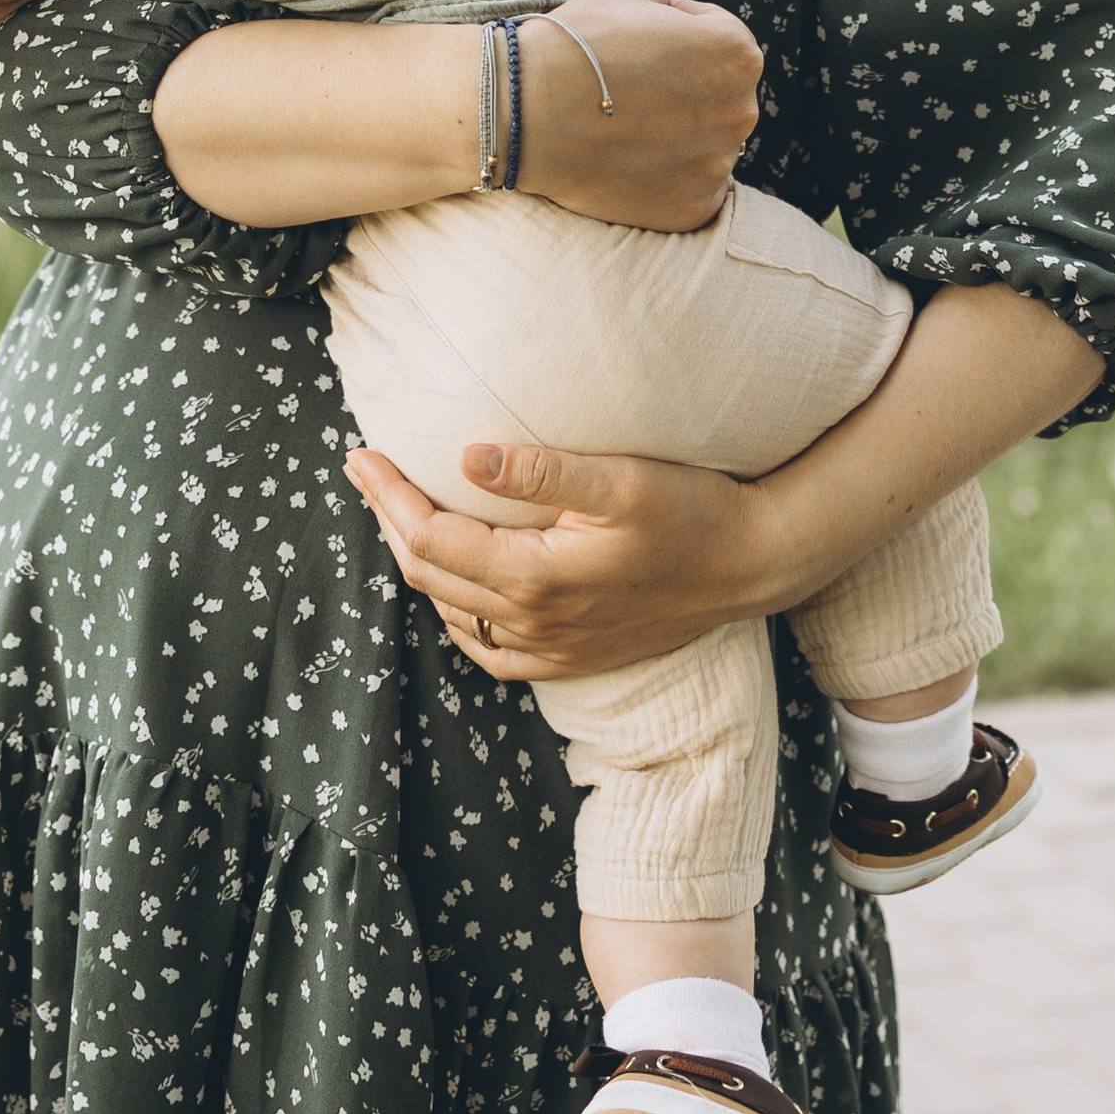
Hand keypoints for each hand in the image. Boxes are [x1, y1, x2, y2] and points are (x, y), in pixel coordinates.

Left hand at [346, 439, 783, 680]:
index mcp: (535, 577)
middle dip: (389, 522)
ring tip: (400, 515)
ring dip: (419, 565)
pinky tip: (457, 588)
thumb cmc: (693, 511)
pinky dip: (458, 614)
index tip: (360, 454)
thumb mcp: (621, 479)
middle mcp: (535, 624)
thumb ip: (542, 470)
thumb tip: (466, 457)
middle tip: (367, 474)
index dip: (386, 496)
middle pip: (430, 576)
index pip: (429, 538)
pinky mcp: (573, 659)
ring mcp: (553, 649)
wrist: (754, 564)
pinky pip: (491, 650)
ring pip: (454, 613)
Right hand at [517, 0, 762, 231]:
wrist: (523, 109)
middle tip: (633, 88)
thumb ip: (664, 4)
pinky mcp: (692, 208)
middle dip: (684, 88)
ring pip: (706, 145)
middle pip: (719, 96)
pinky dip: (664, 178)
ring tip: (625, 127)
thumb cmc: (573, 44)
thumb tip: (671, 16)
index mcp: (736, 53)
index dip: (678, 32)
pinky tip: (626, 159)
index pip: (719, 36)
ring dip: (677, 135)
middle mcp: (740, 111)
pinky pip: (689, 188)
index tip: (642, 44)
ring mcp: (718, 165)